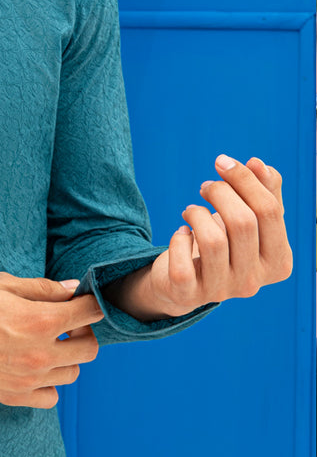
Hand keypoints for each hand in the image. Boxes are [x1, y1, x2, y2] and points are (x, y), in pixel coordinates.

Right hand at [0, 272, 102, 407]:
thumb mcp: (1, 284)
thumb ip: (41, 287)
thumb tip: (71, 289)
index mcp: (40, 320)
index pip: (89, 313)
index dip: (90, 303)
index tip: (83, 301)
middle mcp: (41, 353)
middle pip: (90, 349)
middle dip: (84, 332)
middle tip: (66, 322)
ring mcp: (30, 379)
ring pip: (73, 373)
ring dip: (67, 357)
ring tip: (47, 344)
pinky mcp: (16, 396)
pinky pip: (52, 397)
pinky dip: (50, 383)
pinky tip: (34, 367)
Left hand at [111, 156, 292, 320]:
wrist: (187, 281)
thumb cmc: (224, 241)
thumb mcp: (248, 217)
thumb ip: (261, 190)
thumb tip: (259, 164)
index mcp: (278, 261)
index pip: (269, 210)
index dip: (244, 178)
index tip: (221, 162)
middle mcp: (254, 281)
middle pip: (243, 222)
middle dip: (220, 192)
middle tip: (205, 187)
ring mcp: (222, 291)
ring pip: (213, 241)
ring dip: (197, 213)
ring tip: (191, 210)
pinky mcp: (188, 295)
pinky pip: (182, 264)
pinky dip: (177, 239)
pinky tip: (181, 233)